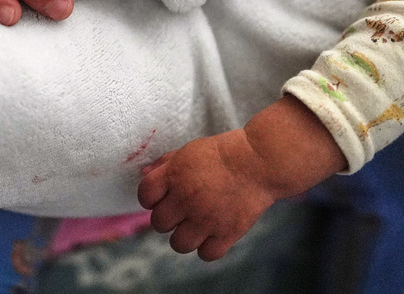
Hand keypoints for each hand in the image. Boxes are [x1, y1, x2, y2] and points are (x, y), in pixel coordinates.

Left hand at [137, 130, 277, 261]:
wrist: (259, 160)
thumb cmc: (222, 153)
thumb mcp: (189, 150)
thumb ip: (165, 164)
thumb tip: (144, 175)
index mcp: (175, 175)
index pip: (145, 196)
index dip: (151, 198)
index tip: (162, 196)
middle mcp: (187, 198)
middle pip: (159, 223)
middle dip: (168, 217)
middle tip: (182, 209)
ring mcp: (207, 218)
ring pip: (178, 244)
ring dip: (184, 236)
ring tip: (196, 224)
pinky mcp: (227, 233)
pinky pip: (206, 254)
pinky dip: (208, 247)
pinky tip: (213, 233)